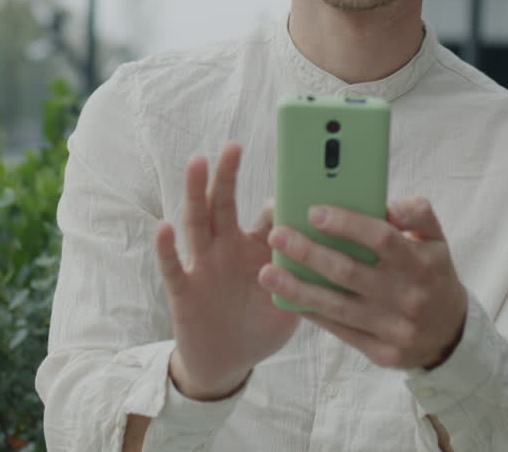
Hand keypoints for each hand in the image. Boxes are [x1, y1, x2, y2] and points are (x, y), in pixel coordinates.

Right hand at [155, 143, 298, 399]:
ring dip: (195, 193)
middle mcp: (226, 248)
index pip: (266, 214)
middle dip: (227, 174)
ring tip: (197, 162)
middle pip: (224, 204)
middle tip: (233, 146)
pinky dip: (167, 248)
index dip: (279, 201)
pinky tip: (164, 227)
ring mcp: (202, 266)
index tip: (293, 178)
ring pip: (197, 223)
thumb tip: (344, 255)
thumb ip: (308, 276)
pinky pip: (173, 267)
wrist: (228, 361)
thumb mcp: (291, 299)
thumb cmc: (262, 323)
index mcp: (256, 246)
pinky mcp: (183, 291)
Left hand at [258, 196, 467, 369]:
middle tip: (277, 235)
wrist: (450, 335)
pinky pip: (340, 330)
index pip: (381, 238)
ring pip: (338, 306)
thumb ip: (417, 213)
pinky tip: (288, 296)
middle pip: (350, 272)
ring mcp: (396, 328)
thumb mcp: (436, 239)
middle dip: (309, 253)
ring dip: (299, 288)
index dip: (347, 224)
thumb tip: (387, 203)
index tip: (313, 212)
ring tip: (268, 272)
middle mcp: (409, 296)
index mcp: (423, 262)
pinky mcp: (382, 353)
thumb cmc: (432, 274)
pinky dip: (312, 312)